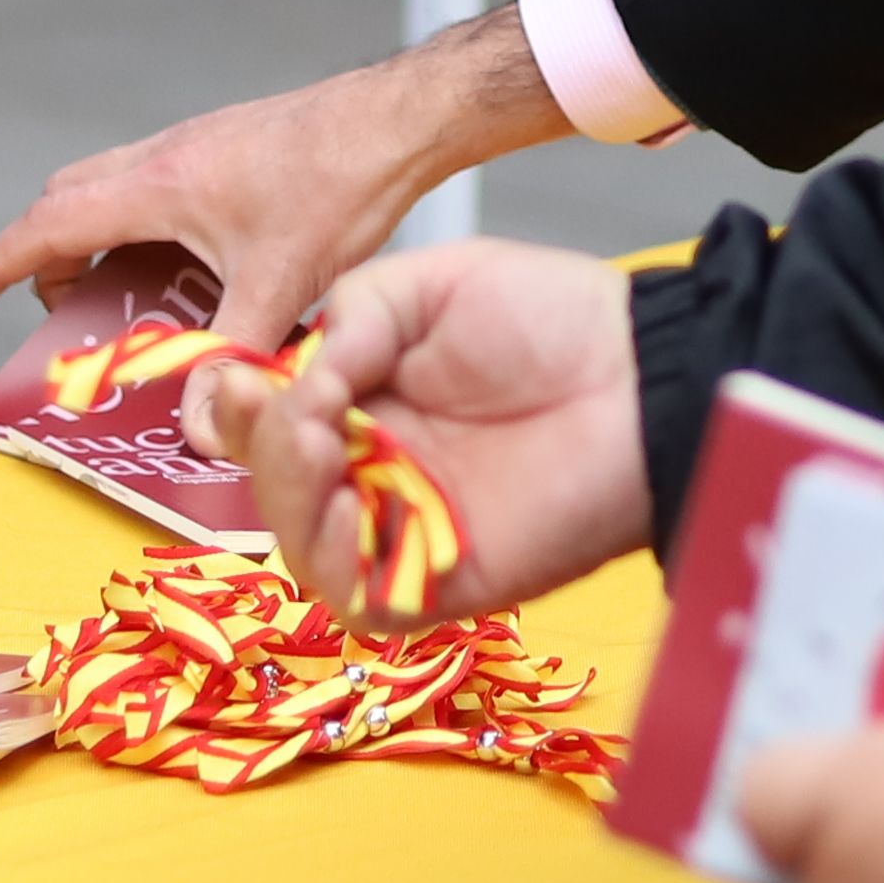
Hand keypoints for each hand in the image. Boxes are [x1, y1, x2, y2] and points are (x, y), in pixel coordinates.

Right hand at [0, 8, 570, 350]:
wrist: (399, 119)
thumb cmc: (341, 185)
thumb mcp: (284, 284)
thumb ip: (232, 356)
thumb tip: (194, 424)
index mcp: (155, 185)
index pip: (44, 227)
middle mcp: (162, 158)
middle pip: (67, 204)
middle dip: (47, 262)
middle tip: (63, 321)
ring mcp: (193, 149)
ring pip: (111, 192)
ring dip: (99, 244)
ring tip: (128, 308)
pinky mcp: (224, 152)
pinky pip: (155, 190)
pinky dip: (144, 231)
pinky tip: (193, 274)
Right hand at [180, 235, 655, 626]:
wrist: (641, 374)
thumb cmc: (550, 320)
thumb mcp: (428, 286)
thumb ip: (348, 320)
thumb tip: (289, 382)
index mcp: (361, 400)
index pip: (267, 421)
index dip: (241, 406)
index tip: (243, 379)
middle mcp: (371, 469)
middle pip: (274, 483)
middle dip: (263, 448)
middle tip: (293, 416)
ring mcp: (402, 527)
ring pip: (303, 542)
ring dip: (290, 497)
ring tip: (315, 449)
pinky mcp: (440, 581)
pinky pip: (360, 596)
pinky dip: (336, 559)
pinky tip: (351, 505)